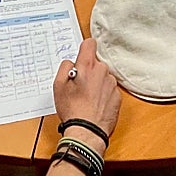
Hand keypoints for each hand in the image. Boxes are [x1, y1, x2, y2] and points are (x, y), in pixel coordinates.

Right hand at [53, 38, 120, 152]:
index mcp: (88, 66)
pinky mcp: (117, 96)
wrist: (87, 132)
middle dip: (88, 70)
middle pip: (96, 63)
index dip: (84, 48)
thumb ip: (64, 67)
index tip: (81, 55)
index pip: (90, 43)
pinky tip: (94, 105)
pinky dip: (103, 94)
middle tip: (78, 86)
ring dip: (96, 83)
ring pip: (103, 77)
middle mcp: (103, 71)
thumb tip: (71, 63)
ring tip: (86, 98)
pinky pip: (109, 89)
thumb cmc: (73, 110)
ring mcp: (112, 84)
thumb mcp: (58, 86)